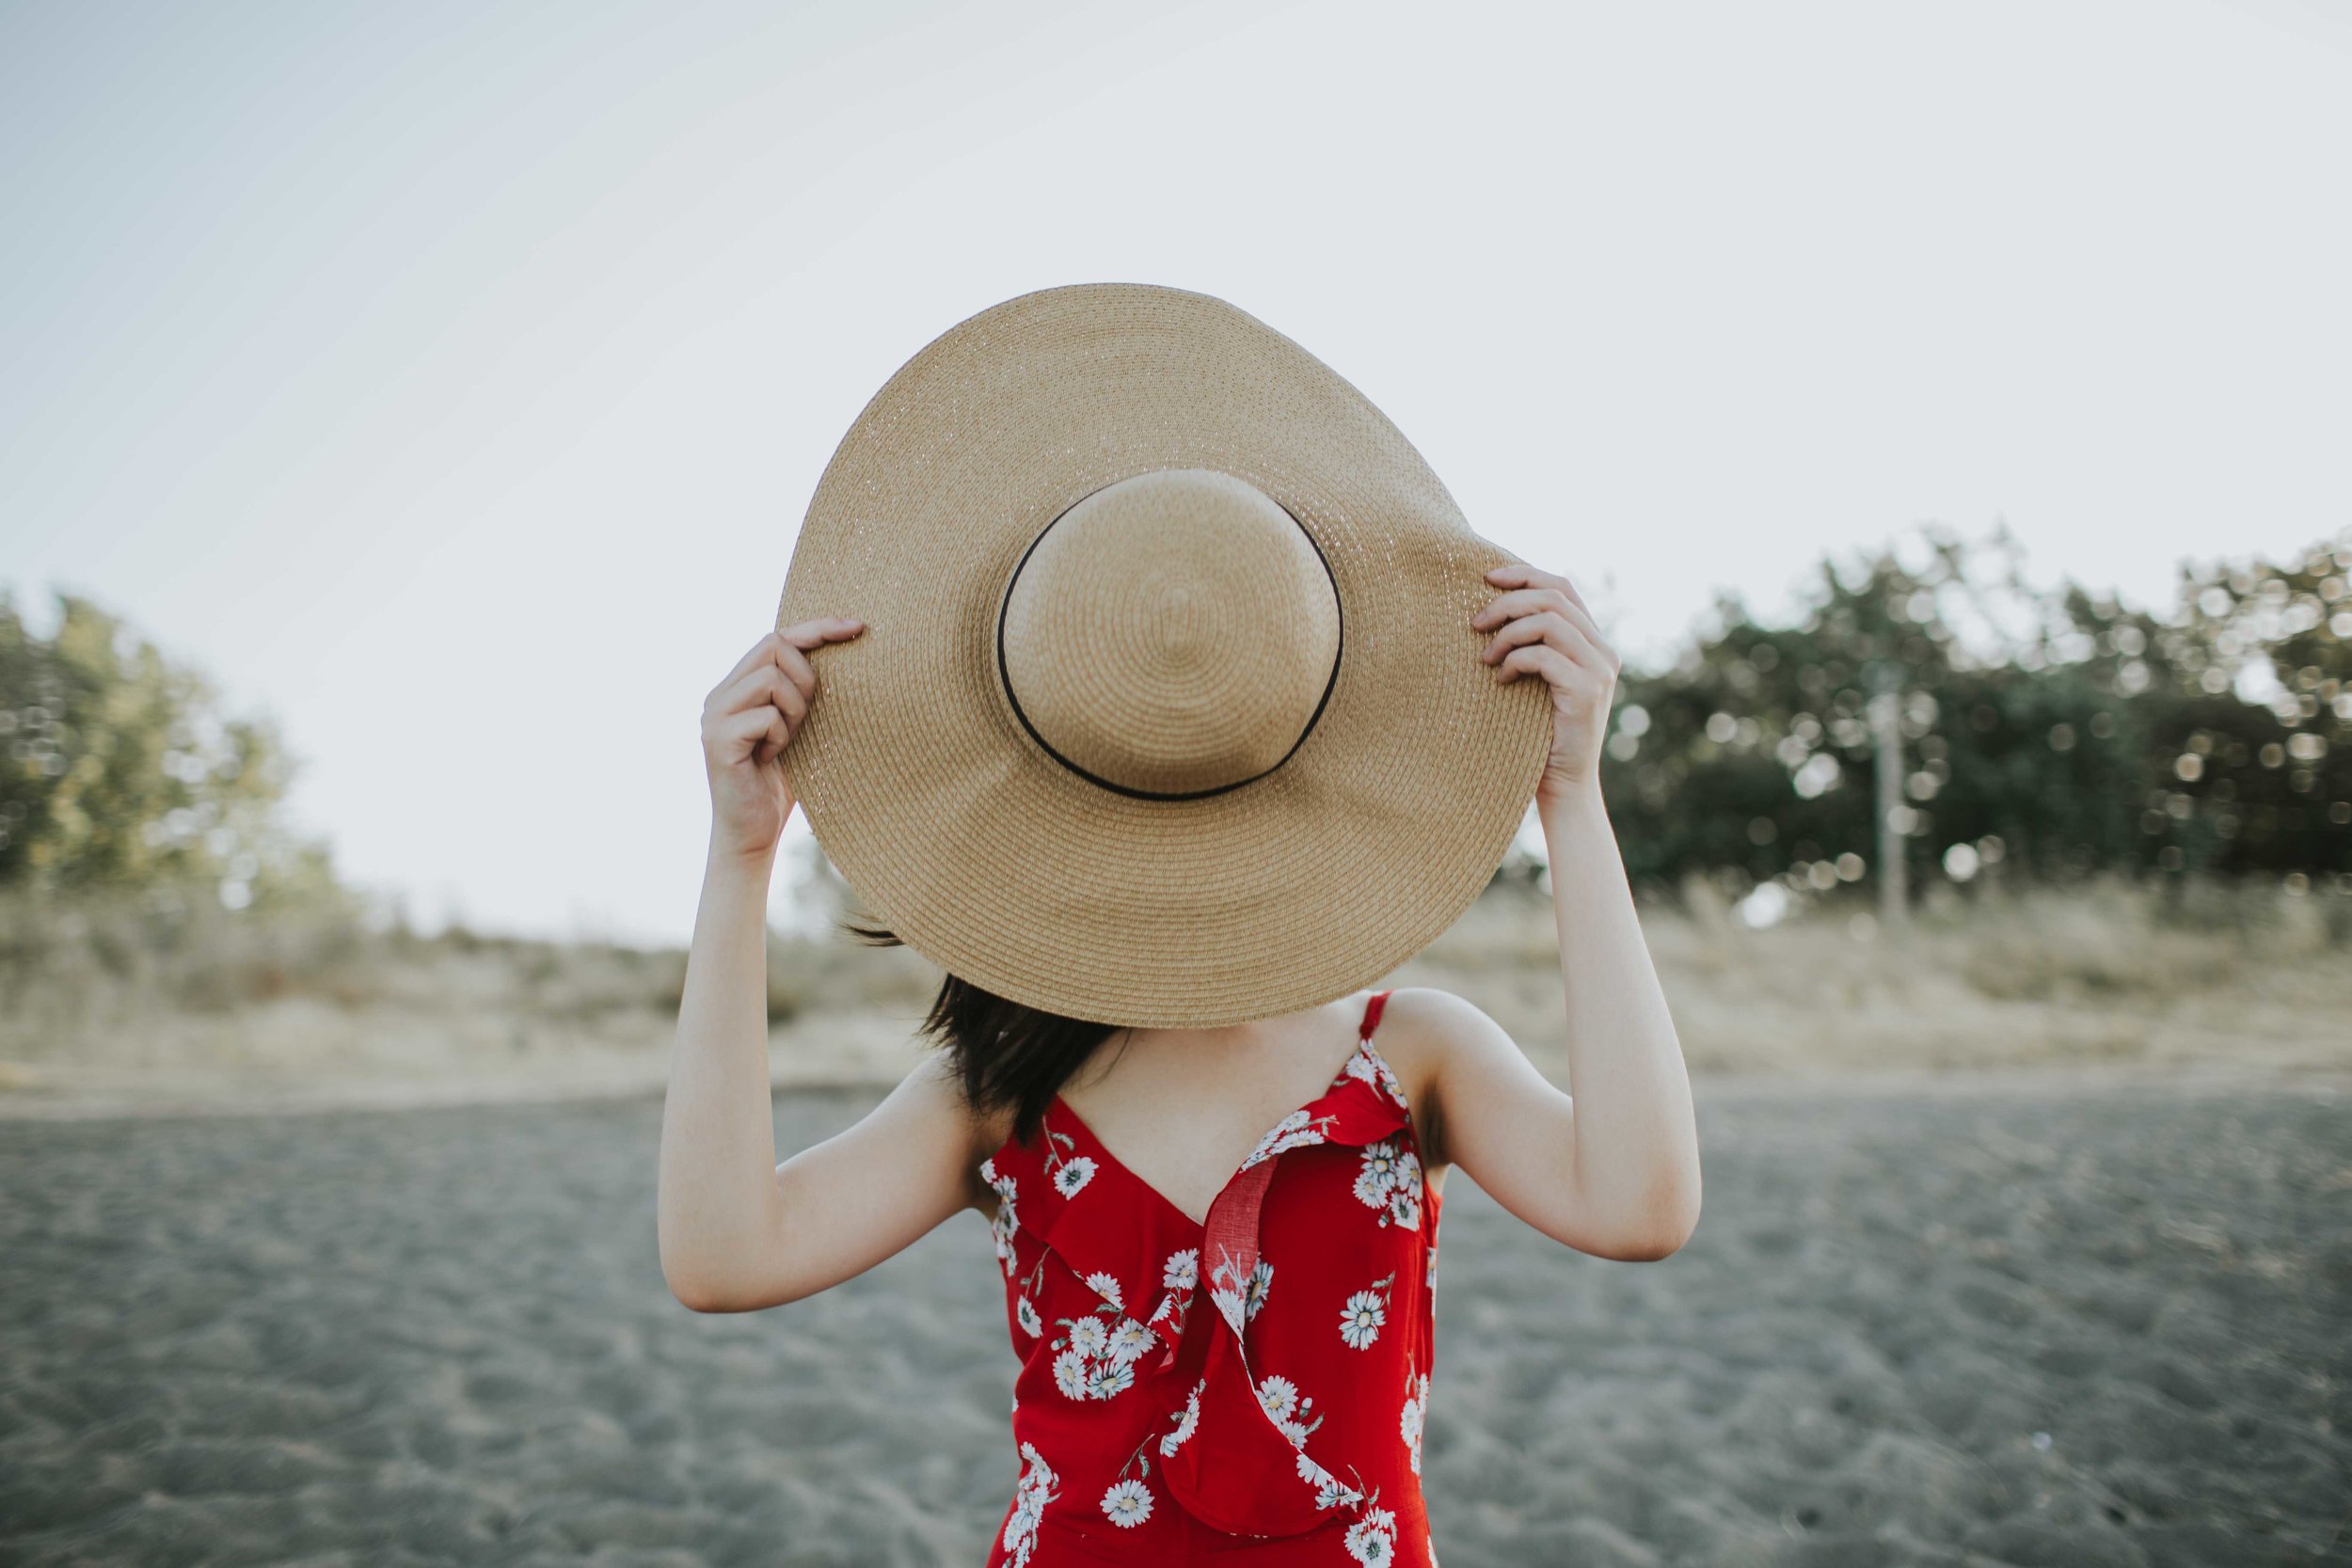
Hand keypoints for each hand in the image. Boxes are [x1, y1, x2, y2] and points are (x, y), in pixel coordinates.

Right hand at [701, 617, 863, 861]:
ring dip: (795, 710)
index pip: (778, 637)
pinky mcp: (717, 740)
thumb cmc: (782, 783)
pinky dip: (781, 737)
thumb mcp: (798, 727)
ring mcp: (714, 715)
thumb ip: (803, 692)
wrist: (753, 834)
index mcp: (737, 686)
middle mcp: (720, 694)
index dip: (818, 627)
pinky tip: (771, 759)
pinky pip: (767, 717)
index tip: (858, 626)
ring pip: (772, 679)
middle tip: (807, 718)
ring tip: (787, 741)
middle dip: (806, 677)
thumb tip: (845, 648)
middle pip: (774, 646)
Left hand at [1471, 562, 1619, 808]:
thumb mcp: (1536, 680)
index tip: (1486, 578)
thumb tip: (1492, 607)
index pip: (1562, 587)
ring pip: (1549, 621)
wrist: (1563, 785)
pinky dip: (1515, 661)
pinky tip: (1500, 679)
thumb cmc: (1539, 733)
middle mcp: (1603, 651)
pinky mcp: (1587, 691)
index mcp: (1593, 641)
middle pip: (1553, 597)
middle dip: (1508, 602)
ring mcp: (1599, 670)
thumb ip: (1531, 645)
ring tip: (1485, 656)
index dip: (1524, 574)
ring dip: (1508, 632)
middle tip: (1474, 622)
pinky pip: (1544, 656)